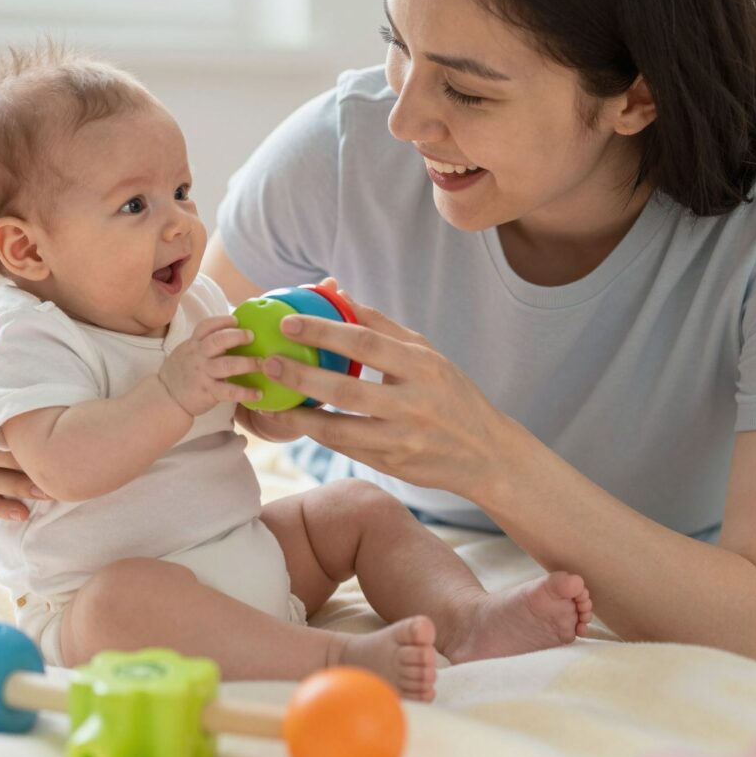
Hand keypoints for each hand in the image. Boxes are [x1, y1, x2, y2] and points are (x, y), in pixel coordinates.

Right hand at [159, 315, 263, 415]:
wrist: (165, 397)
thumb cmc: (181, 374)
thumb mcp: (187, 353)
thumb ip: (204, 345)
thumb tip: (231, 336)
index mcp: (193, 344)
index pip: (206, 326)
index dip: (223, 321)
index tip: (237, 321)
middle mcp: (198, 356)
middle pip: (218, 340)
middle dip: (237, 336)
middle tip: (252, 336)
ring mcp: (203, 373)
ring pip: (227, 364)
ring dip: (247, 363)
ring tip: (262, 363)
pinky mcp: (208, 391)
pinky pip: (229, 391)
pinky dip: (245, 392)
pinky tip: (258, 393)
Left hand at [255, 288, 516, 495]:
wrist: (486, 454)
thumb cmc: (450, 394)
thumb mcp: (426, 353)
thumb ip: (380, 324)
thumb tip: (334, 291)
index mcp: (422, 366)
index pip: (364, 343)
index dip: (322, 332)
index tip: (288, 323)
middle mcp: (414, 403)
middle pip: (346, 389)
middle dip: (301, 376)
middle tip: (269, 362)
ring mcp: (402, 439)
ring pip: (339, 429)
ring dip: (300, 416)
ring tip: (271, 400)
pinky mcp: (393, 465)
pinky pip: (345, 448)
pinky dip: (318, 434)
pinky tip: (296, 421)